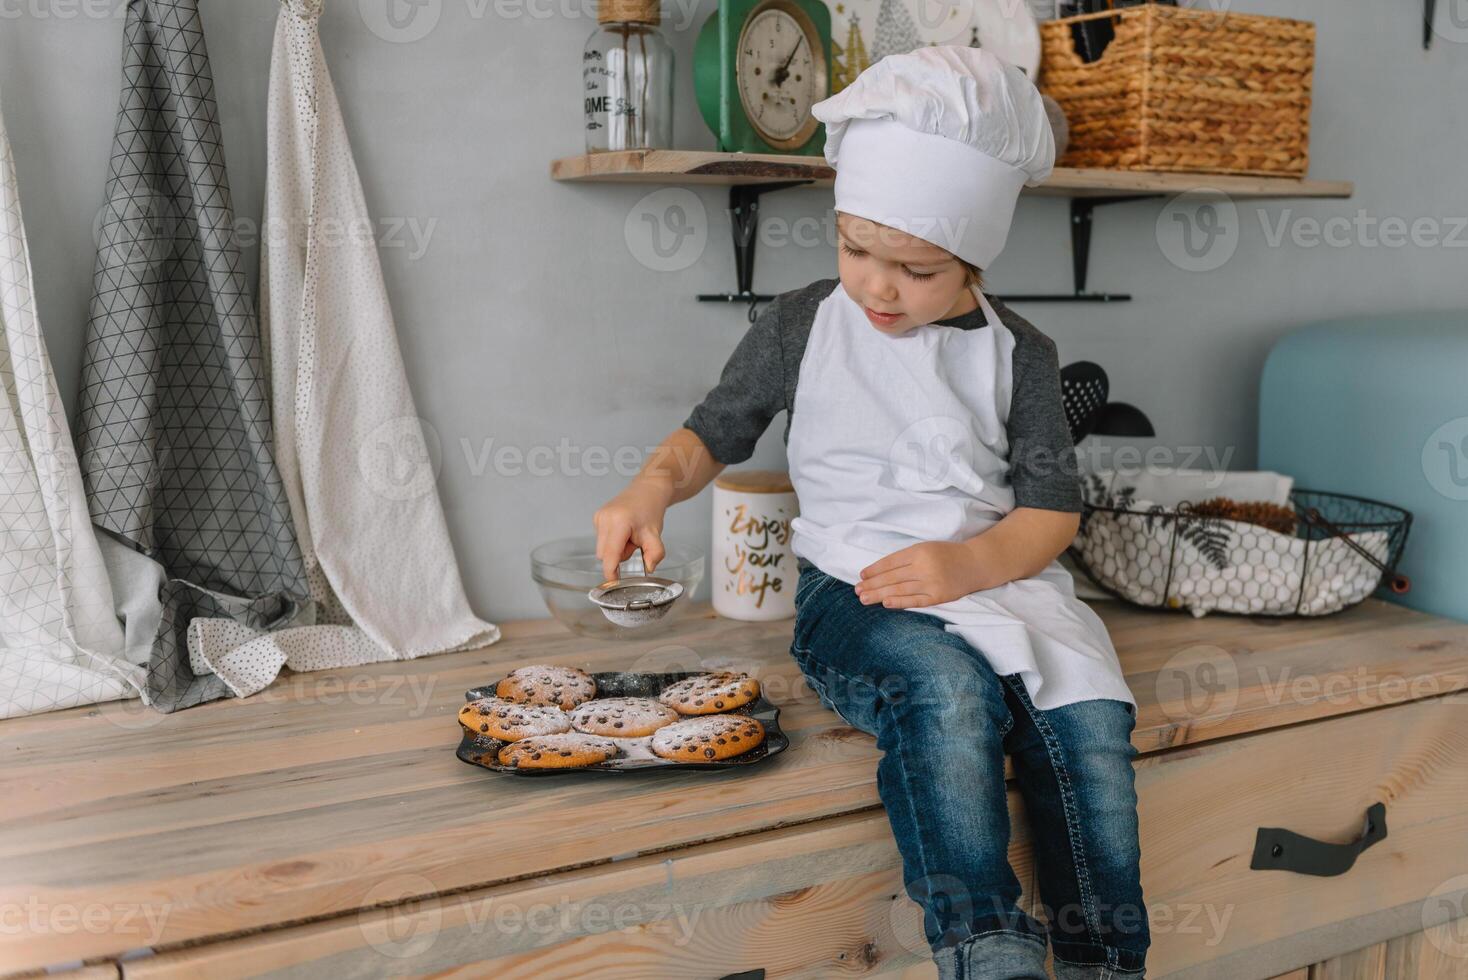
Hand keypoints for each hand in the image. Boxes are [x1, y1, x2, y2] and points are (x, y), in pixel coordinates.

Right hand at [593, 482, 671, 582]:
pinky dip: (613, 541)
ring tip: (630, 536)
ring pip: (602, 548)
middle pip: (604, 554)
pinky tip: (624, 531)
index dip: (611, 571)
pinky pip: (601, 540)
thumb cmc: (650, 510)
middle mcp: (605, 518)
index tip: (615, 581)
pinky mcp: (597, 517)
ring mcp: (599, 517)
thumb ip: (655, 553)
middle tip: (634, 545)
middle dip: (619, 556)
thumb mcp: (656, 534)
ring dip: (616, 549)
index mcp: (619, 522)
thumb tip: (649, 568)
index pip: (610, 554)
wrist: (647, 490)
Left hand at [854, 540, 990, 608]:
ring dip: (879, 594)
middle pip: (892, 577)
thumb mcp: (926, 548)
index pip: (891, 562)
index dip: (874, 569)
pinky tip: (885, 603)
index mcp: (920, 551)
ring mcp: (932, 583)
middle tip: (856, 590)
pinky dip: (900, 602)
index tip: (861, 575)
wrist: (976, 563)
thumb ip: (906, 558)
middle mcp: (925, 567)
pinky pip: (916, 601)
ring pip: (900, 590)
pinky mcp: (939, 596)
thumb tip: (880, 572)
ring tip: (864, 598)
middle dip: (872, 584)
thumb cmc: (947, 555)